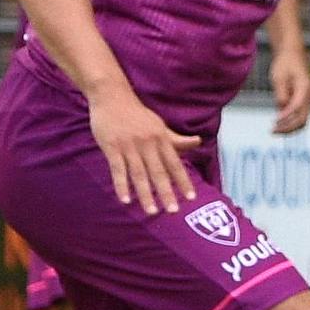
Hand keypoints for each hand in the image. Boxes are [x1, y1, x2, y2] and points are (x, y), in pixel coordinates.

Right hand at [89, 89, 200, 213]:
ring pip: (139, 174)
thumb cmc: (137, 114)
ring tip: (151, 211)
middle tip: (173, 211)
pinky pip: (118, 170)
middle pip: (158, 172)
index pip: (175, 164)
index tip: (191, 197)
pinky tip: (126, 200)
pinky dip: (122, 186)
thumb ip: (176, 139)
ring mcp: (129, 146)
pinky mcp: (112, 148)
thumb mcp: (159, 125)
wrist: (112, 97)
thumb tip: (198, 142)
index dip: (183, 181)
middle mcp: (148, 144)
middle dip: (166, 192)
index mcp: (161, 139)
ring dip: (145, 194)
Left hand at [269, 49, 309, 134]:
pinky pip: (298, 117)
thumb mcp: (279, 77)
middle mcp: (309, 96)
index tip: (274, 121)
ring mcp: (307, 101)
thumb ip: (281, 93)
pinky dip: (289, 123)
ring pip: (302, 121)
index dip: (286, 116)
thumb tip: (281, 109)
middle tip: (272, 131)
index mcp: (304, 88)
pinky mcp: (303, 102)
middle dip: (288, 128)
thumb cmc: (284, 65)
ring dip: (289, 128)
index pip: (297, 107)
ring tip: (273, 130)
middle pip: (302, 119)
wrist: (292, 56)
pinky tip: (276, 124)